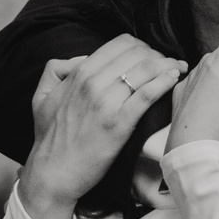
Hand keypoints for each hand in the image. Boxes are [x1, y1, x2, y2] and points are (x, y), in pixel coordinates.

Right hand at [17, 35, 184, 218]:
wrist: (52, 174)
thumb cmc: (49, 139)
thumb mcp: (41, 97)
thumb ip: (56, 70)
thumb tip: (81, 59)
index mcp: (79, 74)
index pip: (120, 44)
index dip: (140, 46)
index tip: (149, 56)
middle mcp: (93, 84)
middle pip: (138, 54)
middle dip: (157, 55)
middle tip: (167, 64)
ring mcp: (107, 103)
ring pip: (146, 70)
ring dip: (167, 65)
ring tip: (177, 69)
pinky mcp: (119, 124)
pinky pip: (147, 94)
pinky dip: (164, 82)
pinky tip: (174, 78)